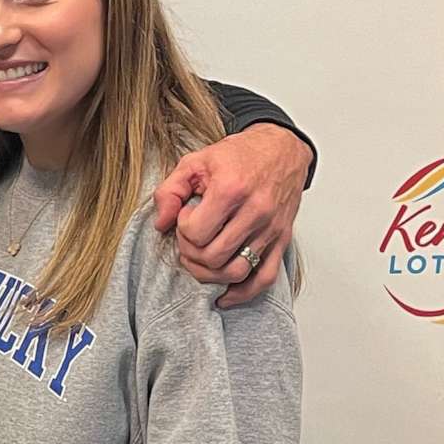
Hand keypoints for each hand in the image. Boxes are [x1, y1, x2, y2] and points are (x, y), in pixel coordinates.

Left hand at [152, 123, 307, 309]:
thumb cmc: (239, 156)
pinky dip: (242, 293)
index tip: (185, 217)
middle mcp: (255, 212)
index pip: (196, 233)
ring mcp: (271, 229)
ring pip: (235, 272)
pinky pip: (264, 279)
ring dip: (210, 274)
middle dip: (192, 253)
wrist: (281, 149)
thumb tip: (161, 224)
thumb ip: (170, 191)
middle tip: (190, 238)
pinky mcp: (282, 240)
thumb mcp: (195, 161)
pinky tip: (223, 294)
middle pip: (213, 257)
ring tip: (201, 258)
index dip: (183, 230)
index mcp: (232, 190)